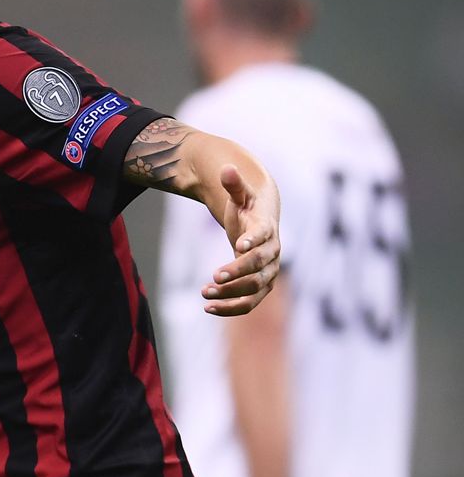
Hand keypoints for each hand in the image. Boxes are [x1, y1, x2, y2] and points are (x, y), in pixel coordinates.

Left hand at [202, 164, 280, 315]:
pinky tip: (208, 309)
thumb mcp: (240, 194)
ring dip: (230, 294)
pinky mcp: (259, 287)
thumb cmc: (247, 207)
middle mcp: (272, 253)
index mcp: (266, 229)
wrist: (260, 223)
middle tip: (213, 276)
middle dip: (237, 273)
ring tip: (203, 294)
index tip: (238, 246)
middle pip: (259, 268)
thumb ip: (234, 183)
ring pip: (253, 289)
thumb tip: (226, 168)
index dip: (253, 241)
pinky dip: (230, 308)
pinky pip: (248, 303)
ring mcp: (267, 272)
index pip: (263, 236)